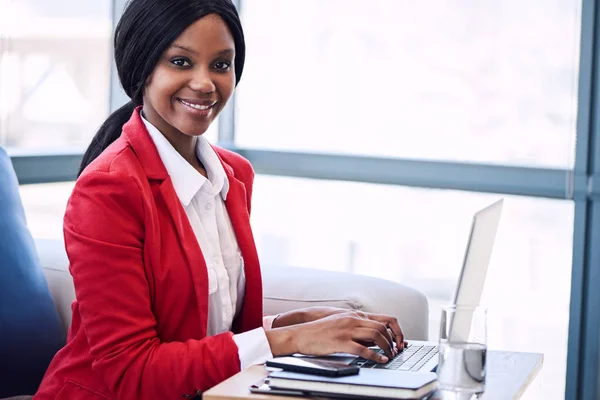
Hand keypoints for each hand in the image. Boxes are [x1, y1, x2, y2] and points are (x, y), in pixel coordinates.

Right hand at [273, 307, 405, 351]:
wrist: (301, 334)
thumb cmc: (320, 332)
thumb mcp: (341, 324)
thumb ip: (357, 328)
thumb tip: (374, 339)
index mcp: (354, 315)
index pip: (383, 319)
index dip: (395, 331)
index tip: (399, 342)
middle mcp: (353, 320)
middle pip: (382, 327)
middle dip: (393, 341)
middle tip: (395, 352)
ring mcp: (347, 330)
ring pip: (376, 336)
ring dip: (386, 348)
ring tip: (390, 356)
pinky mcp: (341, 342)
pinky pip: (363, 349)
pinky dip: (375, 356)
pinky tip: (380, 361)